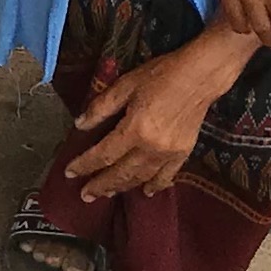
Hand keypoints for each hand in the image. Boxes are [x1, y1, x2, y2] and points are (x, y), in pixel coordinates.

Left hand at [66, 44, 232, 195]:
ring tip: (107, 193)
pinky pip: (166, 176)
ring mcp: (168, 154)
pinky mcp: (182, 153)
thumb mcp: (126, 84)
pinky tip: (146, 192)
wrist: (200, 76)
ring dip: (122, 187)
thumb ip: (101, 106)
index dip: (84, 165)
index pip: (103, 154)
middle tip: (85, 195)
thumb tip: (79, 124)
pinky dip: (155, 186)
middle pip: (120, 173)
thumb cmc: (161, 75)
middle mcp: (150, 147)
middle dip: (100, 185)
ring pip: (140, 178)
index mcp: (134, 129)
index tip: (70, 172)